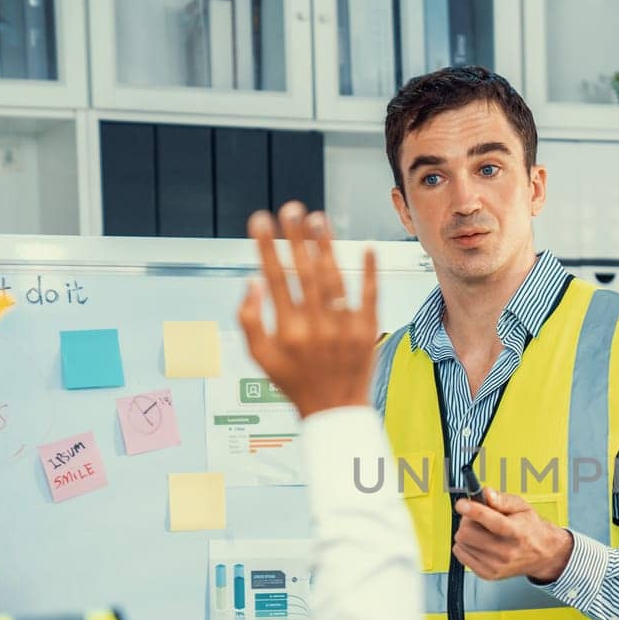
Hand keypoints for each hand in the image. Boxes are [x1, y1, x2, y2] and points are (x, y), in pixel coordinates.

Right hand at [238, 203, 378, 417]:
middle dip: (296, 238)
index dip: (267, 247)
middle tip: (292, 209)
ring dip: (326, 246)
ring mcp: (343, 329)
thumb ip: (249, 320)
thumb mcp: (260, 358)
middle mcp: (315, 327)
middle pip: (304, 272)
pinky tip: (366, 248)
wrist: (336, 410)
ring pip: (334, 279)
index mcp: (287, 331)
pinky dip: (369, 272)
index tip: (261, 220)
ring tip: (318, 219)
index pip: (275, 278)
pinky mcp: (366, 331)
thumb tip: (253, 282)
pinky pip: (369, 295)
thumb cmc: (295, 381)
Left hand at [453, 487, 573, 583]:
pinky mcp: (487, 574)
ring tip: (481, 531)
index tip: (462, 504)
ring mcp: (496, 565)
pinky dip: (465, 546)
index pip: (493, 522)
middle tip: (476, 518)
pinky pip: (460, 555)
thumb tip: (486, 494)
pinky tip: (478, 543)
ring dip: (466, 533)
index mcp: (517, 532)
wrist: (542, 554)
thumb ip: (502, 499)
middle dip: (467, 520)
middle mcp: (506, 551)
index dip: (474, 511)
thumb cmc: (530, 529)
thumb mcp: (522, 507)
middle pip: (468, 533)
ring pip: (461, 543)